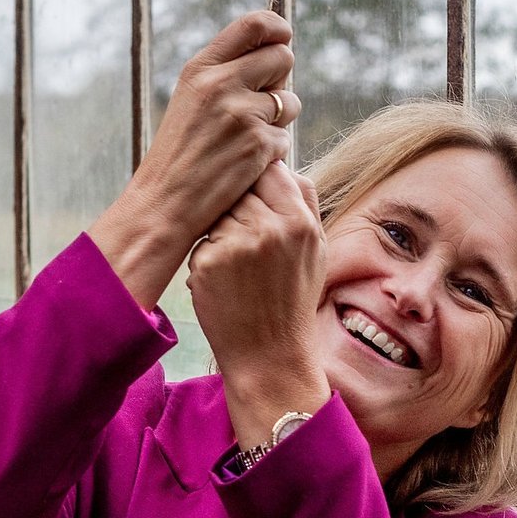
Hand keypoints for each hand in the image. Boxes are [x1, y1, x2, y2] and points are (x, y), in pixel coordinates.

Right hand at [90, 11, 300, 308]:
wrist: (164, 203)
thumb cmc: (179, 152)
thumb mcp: (192, 99)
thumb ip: (226, 72)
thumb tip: (276, 51)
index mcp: (202, 67)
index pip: (255, 23)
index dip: (278, 29)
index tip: (282, 39)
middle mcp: (221, 84)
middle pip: (283, 57)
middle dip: (280, 79)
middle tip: (260, 103)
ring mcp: (242, 114)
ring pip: (291, 101)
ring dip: (280, 119)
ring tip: (246, 138)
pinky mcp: (259, 145)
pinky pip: (286, 138)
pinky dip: (272, 152)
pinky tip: (244, 164)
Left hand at [188, 162, 330, 450]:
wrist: (269, 356)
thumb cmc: (291, 301)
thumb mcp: (316, 250)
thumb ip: (304, 202)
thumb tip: (282, 160)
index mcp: (299, 221)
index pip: (271, 170)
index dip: (259, 181)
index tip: (257, 200)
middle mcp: (269, 227)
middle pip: (239, 189)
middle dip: (238, 207)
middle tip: (247, 244)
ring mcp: (236, 244)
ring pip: (217, 213)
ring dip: (220, 231)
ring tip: (240, 268)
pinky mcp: (207, 261)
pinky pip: (201, 240)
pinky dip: (207, 257)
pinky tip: (224, 283)